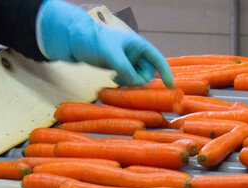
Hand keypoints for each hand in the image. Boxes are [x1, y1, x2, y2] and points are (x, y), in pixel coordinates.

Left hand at [37, 0, 172, 86]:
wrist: (76, 40)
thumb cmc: (94, 41)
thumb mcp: (111, 54)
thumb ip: (124, 68)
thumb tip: (135, 83)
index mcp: (139, 45)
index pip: (158, 60)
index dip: (166, 73)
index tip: (171, 86)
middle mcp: (136, 53)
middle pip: (148, 73)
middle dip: (141, 81)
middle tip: (129, 84)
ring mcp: (128, 61)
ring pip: (138, 78)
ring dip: (132, 83)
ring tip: (117, 79)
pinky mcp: (120, 67)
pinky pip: (128, 79)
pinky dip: (124, 82)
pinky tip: (113, 78)